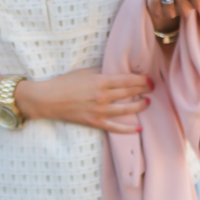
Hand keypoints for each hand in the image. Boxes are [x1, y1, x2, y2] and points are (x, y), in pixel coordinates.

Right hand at [15, 67, 150, 133]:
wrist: (47, 100)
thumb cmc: (63, 83)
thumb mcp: (83, 72)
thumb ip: (101, 71)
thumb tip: (115, 70)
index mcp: (100, 81)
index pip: (127, 80)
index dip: (141, 79)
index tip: (149, 78)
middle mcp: (102, 97)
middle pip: (129, 93)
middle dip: (144, 89)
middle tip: (153, 87)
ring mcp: (99, 111)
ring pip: (126, 110)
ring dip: (140, 106)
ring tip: (147, 102)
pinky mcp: (95, 122)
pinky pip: (115, 128)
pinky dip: (128, 129)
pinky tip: (138, 128)